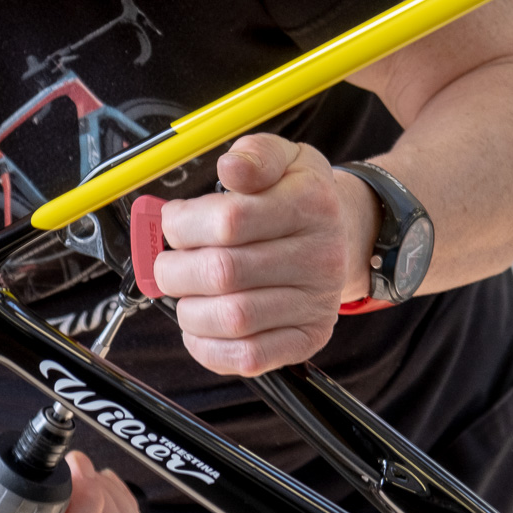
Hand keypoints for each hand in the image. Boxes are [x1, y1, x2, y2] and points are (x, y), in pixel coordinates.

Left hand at [154, 134, 379, 375]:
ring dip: (189, 309)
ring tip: (186, 294)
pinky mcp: (307, 338)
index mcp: (310, 204)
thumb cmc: (296, 197)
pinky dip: (209, 347)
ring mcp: (315, 303)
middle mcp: (319, 256)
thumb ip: (254, 155)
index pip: (230, 220)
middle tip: (169, 264)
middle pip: (224, 272)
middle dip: (175, 270)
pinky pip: (249, 358)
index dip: (182, 225)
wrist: (344, 234)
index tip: (173, 223)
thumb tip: (231, 168)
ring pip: (232, 318)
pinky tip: (201, 326)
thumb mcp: (283, 158)